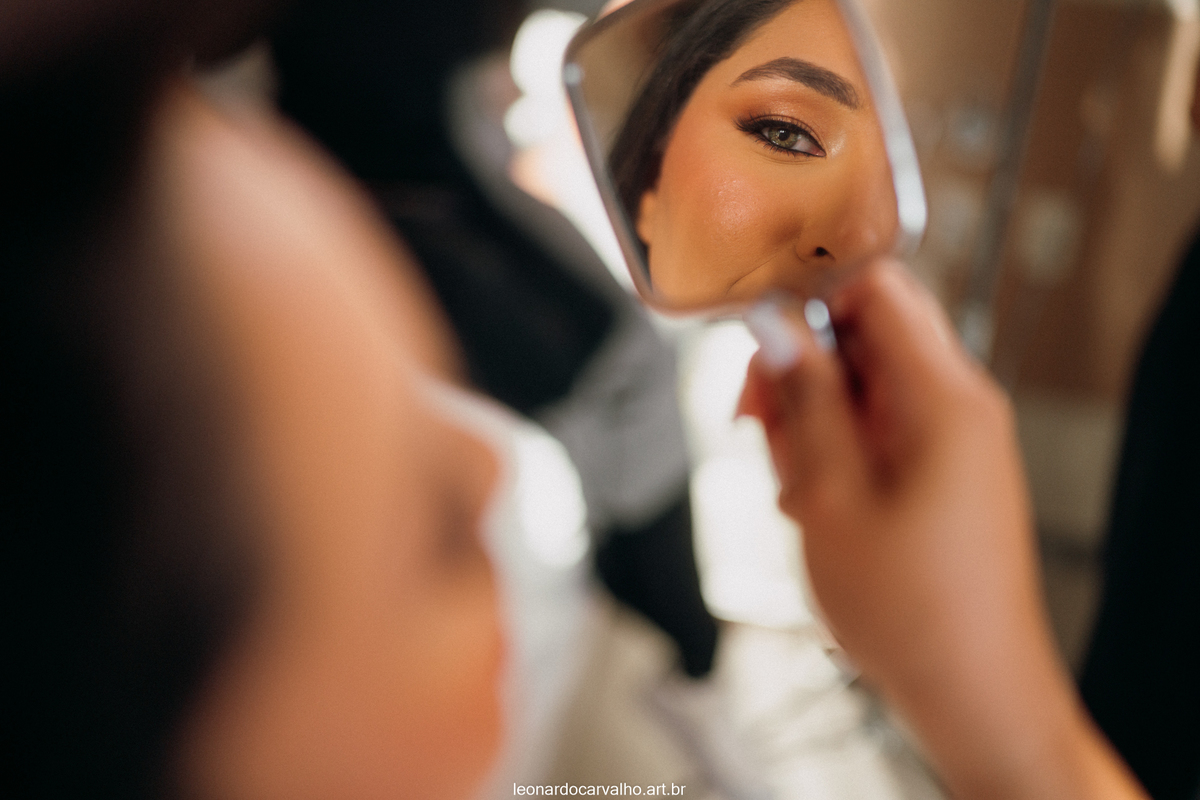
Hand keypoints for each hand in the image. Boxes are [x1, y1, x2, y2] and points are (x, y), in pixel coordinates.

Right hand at [739, 260, 1144, 799]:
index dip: (807, 293)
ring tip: (790, 482)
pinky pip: (879, 426)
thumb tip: (777, 326)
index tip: (757, 333)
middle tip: (757, 421)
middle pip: (864, 332)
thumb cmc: (913, 611)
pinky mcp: (944, 468)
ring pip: (863, 382)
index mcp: (943, 397)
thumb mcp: (831, 497)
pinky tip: (813, 500)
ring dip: (810, 416)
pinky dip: (834, 449)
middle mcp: (958, 404)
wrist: (973, 690)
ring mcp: (955, 437)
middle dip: (798, 367)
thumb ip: (803, 400)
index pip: (876, 283)